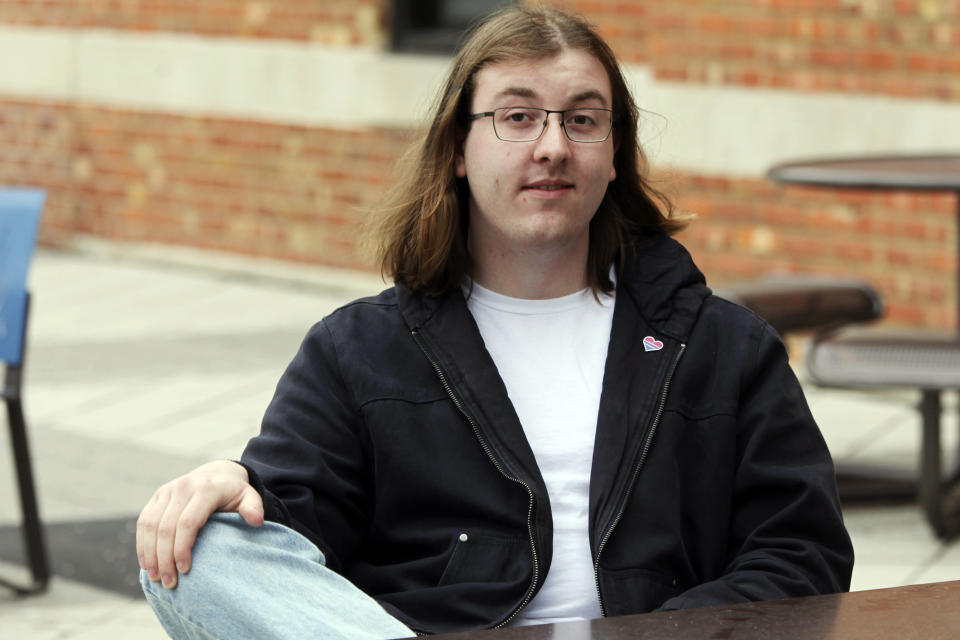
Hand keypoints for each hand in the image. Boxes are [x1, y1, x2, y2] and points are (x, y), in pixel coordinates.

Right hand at [136, 460, 263, 588]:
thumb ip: (254, 507)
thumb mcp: (249, 497)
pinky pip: (144, 521)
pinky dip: (142, 544)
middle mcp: (183, 487)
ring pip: (150, 525)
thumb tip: (256, 521)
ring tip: (155, 578)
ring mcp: (167, 491)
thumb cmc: (235, 493)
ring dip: (150, 554)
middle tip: (169, 583)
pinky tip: (146, 563)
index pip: (188, 523)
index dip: (183, 548)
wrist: (218, 473)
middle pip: (166, 527)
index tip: (185, 570)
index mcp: (205, 489)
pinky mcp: (157, 496)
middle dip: (165, 558)